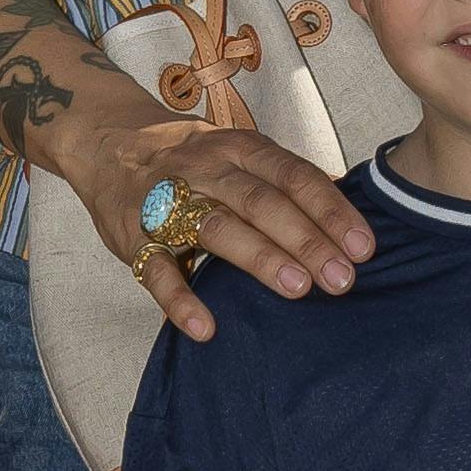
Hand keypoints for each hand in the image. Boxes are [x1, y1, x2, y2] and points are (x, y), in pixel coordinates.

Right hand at [64, 105, 374, 340]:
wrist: (106, 142)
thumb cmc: (191, 160)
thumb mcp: (237, 153)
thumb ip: (283, 181)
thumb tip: (346, 213)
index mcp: (238, 147)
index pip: (293, 174)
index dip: (330, 209)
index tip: (363, 246)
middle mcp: (205, 168)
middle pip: (260, 201)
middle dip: (305, 239)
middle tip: (342, 278)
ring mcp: (165, 200)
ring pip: (216, 227)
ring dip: (259, 258)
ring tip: (298, 289)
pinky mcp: (131, 237)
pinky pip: (155, 270)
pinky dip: (180, 300)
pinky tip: (206, 328)